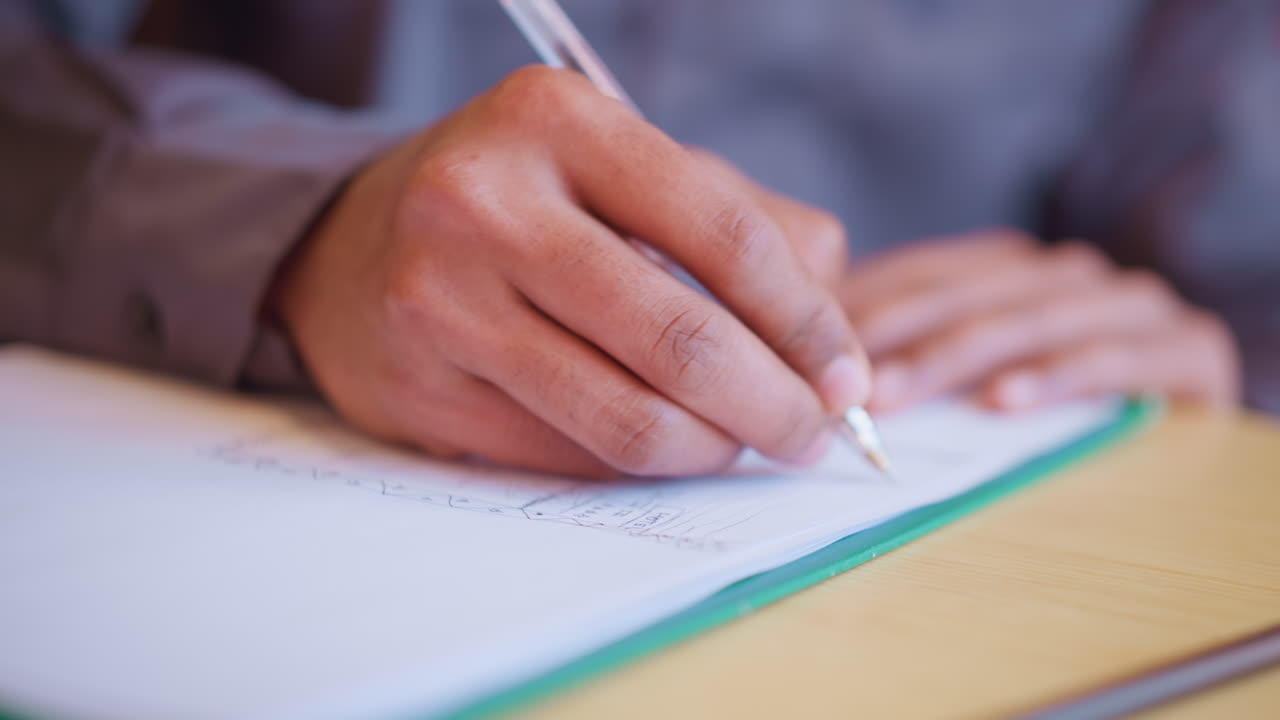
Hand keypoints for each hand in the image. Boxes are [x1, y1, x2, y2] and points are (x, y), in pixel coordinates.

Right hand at [271, 66, 868, 476]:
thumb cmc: (526, 203)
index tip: (845, 375)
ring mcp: (441, 302)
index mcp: (557, 120)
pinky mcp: (420, 391)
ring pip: (626, 420)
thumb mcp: (629, 171)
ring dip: (713, 450)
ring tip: (742, 443)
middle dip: (774, 406)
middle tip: (812, 433)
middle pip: (681, 342)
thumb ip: (750, 225)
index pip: (722, 233)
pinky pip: (569, 456)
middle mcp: (485, 202)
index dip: (805, 320)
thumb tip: (838, 339)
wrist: (354, 245)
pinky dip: (638, 464)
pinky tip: (660, 442)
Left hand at [838, 229, 1239, 411]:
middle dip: (895, 337)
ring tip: (894, 393)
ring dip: (952, 358)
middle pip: (966, 296)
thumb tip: (809, 365)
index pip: (923, 273)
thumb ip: (910, 351)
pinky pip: (1109, 359)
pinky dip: (1054, 377)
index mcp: (1009, 266)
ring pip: (1026, 321)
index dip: (864, 307)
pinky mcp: (1183, 347)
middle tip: (839, 380)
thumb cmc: (1054, 394)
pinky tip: (1003, 400)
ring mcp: (1125, 303)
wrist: (1183, 406)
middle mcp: (1064, 273)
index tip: (805, 347)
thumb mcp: (972, 367)